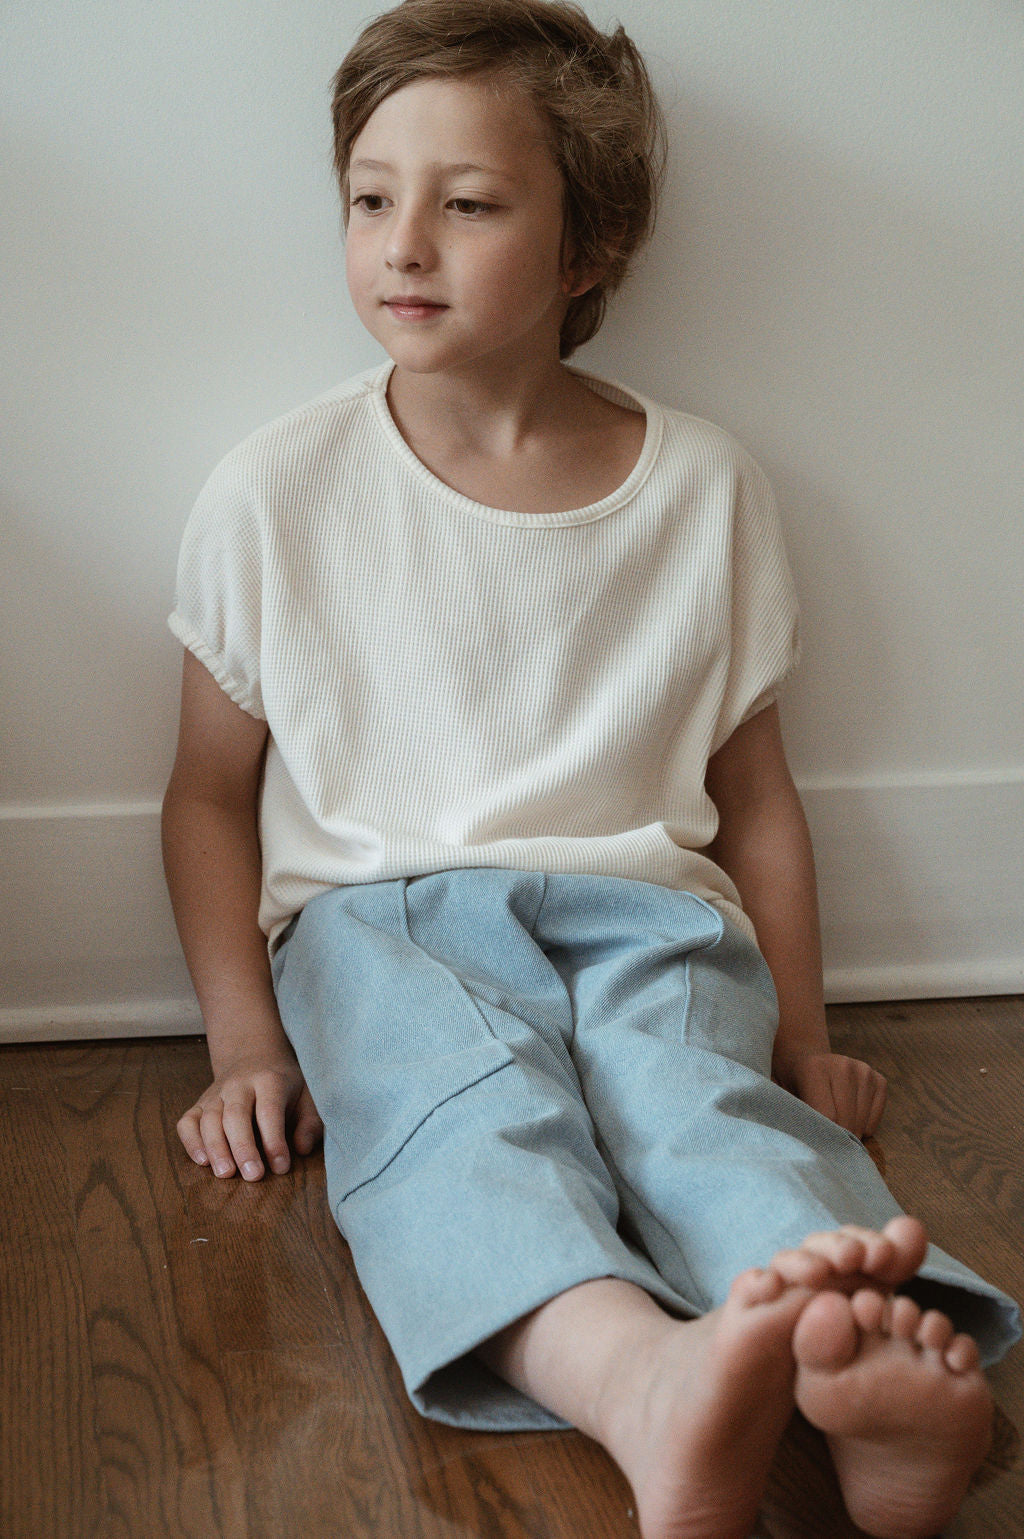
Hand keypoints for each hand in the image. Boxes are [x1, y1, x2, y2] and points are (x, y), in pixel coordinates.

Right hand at [177, 1053, 323, 1179]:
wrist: (254, 1056)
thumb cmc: (284, 1085)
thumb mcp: (306, 1096)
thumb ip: (310, 1122)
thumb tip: (302, 1148)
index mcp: (269, 1080)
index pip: (269, 1111)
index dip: (274, 1141)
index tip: (281, 1168)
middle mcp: (238, 1085)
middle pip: (236, 1115)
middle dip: (243, 1147)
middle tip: (252, 1176)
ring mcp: (215, 1093)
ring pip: (209, 1119)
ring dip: (216, 1148)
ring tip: (225, 1174)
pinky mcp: (199, 1104)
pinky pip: (188, 1121)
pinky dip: (191, 1141)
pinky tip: (202, 1161)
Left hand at [776, 1050, 886, 1138]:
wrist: (803, 1058)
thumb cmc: (790, 1084)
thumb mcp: (780, 1095)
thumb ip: (788, 1114)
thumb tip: (797, 1145)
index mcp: (815, 1068)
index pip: (827, 1117)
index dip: (821, 1136)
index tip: (815, 1146)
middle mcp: (843, 1066)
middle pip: (847, 1121)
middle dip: (837, 1139)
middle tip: (825, 1144)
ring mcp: (864, 1071)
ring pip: (862, 1122)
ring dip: (850, 1133)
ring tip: (833, 1127)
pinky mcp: (878, 1079)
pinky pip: (875, 1118)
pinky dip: (863, 1126)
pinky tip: (848, 1116)